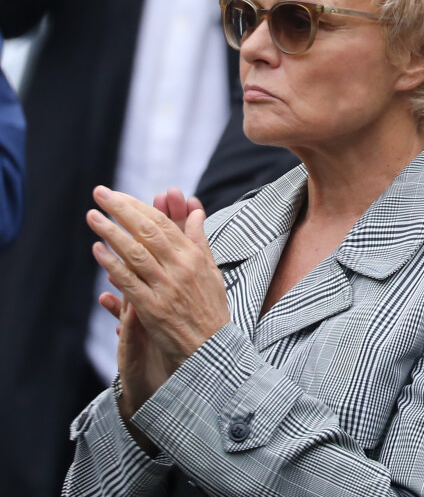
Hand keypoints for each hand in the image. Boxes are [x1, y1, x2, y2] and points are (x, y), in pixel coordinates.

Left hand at [87, 186, 229, 416]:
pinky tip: (98, 250)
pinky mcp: (152, 309)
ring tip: (92, 216)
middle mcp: (180, 268)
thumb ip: (199, 240)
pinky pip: (129, 281)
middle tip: (100, 193)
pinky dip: (112, 264)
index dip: (138, 206)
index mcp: (193, 257)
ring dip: (111, 232)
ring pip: (134, 253)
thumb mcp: (211, 271)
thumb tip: (196, 212)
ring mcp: (166, 288)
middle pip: (146, 232)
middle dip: (121, 209)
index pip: (162, 224)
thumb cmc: (211, 309)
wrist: (211, 349)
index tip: (118, 196)